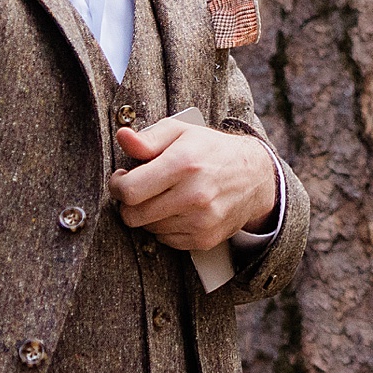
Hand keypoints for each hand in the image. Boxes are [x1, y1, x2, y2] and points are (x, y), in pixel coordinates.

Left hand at [110, 118, 278, 252]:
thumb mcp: (181, 132)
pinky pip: (166, 240)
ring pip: (148, 229)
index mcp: (184, 164)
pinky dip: (165, 227)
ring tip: (164, 196)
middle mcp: (194, 195)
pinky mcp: (204, 239)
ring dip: (149, 215)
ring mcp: (201, 220)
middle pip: (133, 215)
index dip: (117, 185)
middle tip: (139, 189)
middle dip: (129, 203)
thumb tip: (122, 137)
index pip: (129, 190)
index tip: (122, 178)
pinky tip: (177, 210)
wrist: (255, 177)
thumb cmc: (211, 150)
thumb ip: (148, 138)